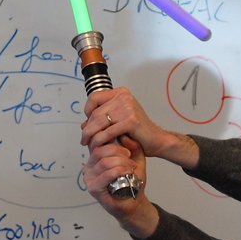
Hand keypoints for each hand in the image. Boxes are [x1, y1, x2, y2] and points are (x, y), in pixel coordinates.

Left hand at [81, 87, 199, 169]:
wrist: (156, 140)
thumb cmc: (138, 132)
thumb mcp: (118, 120)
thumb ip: (102, 119)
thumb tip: (83, 124)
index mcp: (121, 93)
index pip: (94, 97)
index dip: (87, 111)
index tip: (86, 123)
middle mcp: (124, 97)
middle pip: (95, 112)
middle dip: (87, 128)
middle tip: (84, 139)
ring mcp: (128, 108)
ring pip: (99, 122)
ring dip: (91, 135)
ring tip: (89, 143)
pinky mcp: (131, 120)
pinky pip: (108, 132)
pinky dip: (101, 140)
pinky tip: (98, 146)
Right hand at [83, 137, 157, 237]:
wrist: (134, 202)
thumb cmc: (132, 181)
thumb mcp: (135, 158)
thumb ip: (131, 145)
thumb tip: (124, 134)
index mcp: (95, 158)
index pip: (96, 141)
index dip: (111, 140)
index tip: (126, 146)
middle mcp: (89, 166)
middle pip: (99, 150)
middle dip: (118, 152)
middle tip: (129, 158)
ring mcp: (89, 177)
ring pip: (104, 162)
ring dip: (121, 163)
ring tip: (131, 167)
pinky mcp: (93, 187)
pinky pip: (106, 174)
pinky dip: (119, 172)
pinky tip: (127, 173)